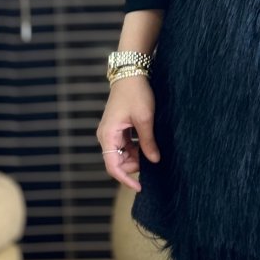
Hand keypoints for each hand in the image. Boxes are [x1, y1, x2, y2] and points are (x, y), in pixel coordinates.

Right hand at [96, 75, 160, 191]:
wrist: (131, 73)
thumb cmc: (136, 93)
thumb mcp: (145, 119)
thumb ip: (148, 142)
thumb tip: (154, 161)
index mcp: (108, 135)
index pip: (113, 166)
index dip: (126, 179)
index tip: (140, 187)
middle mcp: (105, 136)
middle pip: (117, 162)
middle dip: (134, 165)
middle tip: (153, 159)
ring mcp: (111, 132)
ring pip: (122, 154)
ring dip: (136, 156)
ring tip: (152, 149)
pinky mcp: (117, 128)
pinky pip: (124, 145)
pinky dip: (136, 148)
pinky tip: (148, 143)